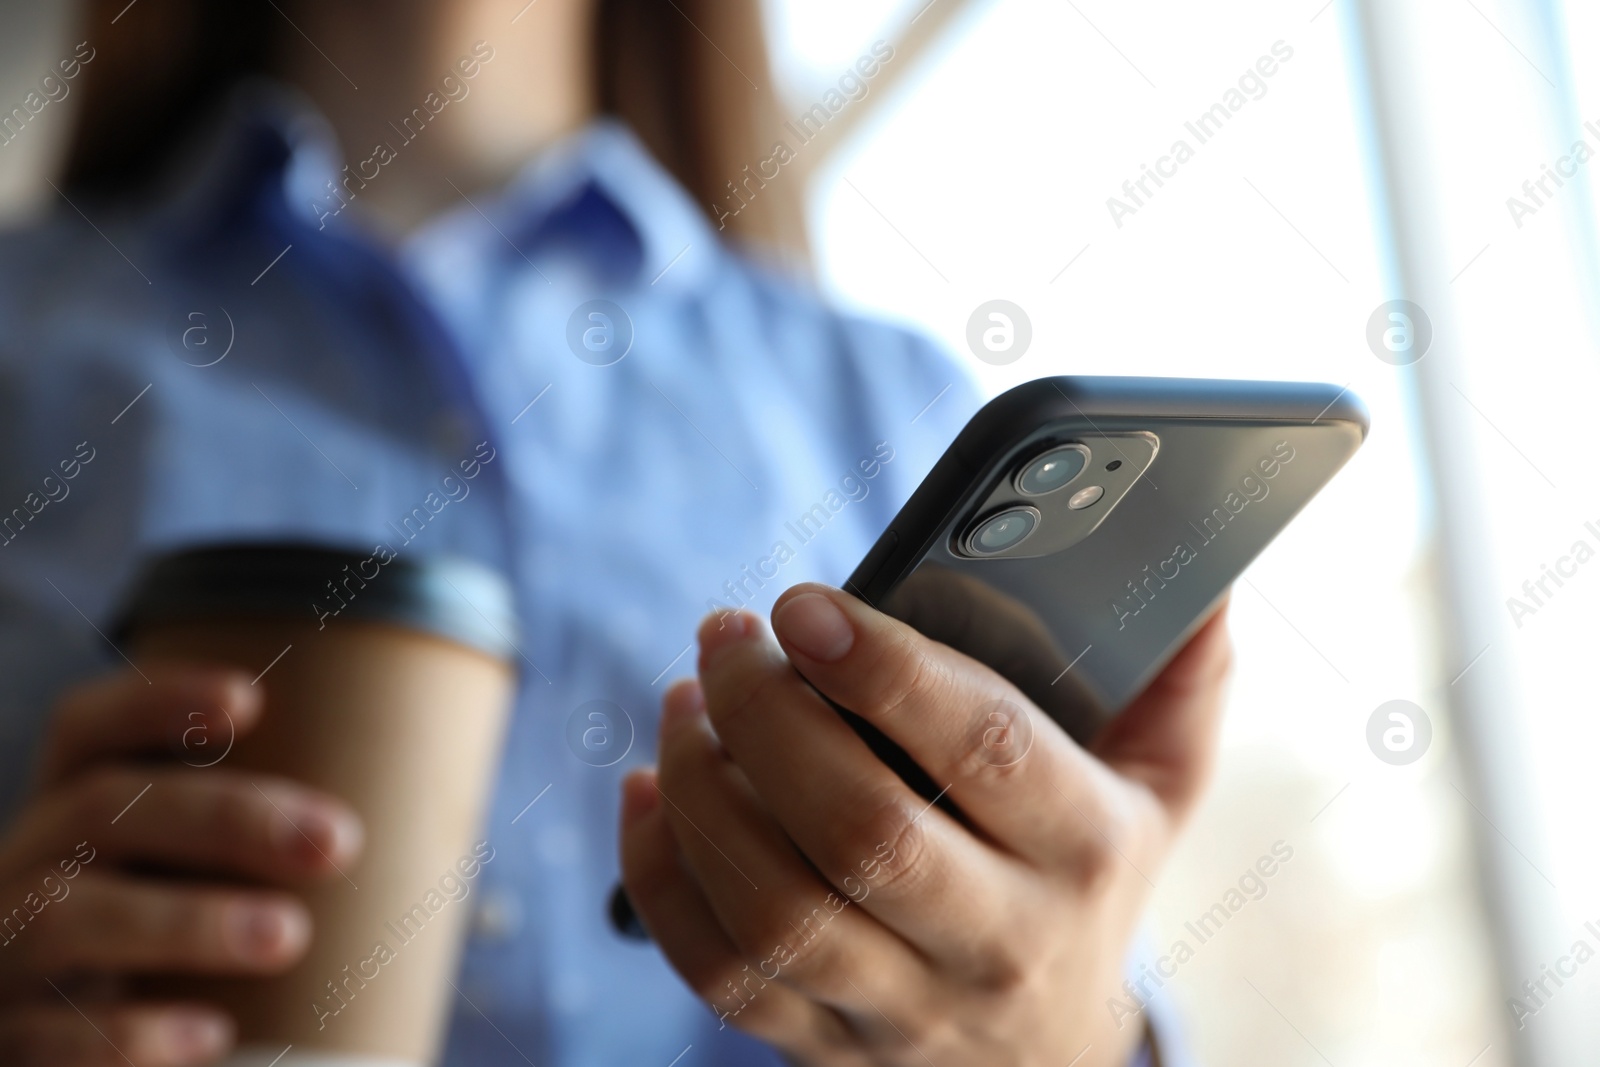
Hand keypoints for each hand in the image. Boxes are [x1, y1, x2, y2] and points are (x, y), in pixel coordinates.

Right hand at [0, 666, 363, 1065]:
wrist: (62, 1050)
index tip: (251, 698)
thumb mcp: (177, 880)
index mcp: (70, 815)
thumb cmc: (157, 950)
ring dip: (189, 921)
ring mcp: (5, 958)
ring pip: (70, 917)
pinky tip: (211, 1034)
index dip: (155, 701)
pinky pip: (47, 1039)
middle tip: (336, 842)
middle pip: (102, 810)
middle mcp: (24, 869)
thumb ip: (248, 844)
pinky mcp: (8, 1044)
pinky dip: (129, 1036)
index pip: (84, 729)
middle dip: (224, 816)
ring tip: (287, 934)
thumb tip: (407, 818)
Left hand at [620, 583, 1230, 1065]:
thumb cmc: (1090, 882)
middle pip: (863, 833)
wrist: (1046, 1056)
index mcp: (1084, 850)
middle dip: (768, 718)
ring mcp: (903, 1007)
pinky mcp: (821, 1046)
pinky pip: (718, 972)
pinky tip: (650, 790)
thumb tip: (1202, 576)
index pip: (987, 752)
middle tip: (724, 637)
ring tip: (683, 701)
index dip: (888, 670)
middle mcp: (997, 939)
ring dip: (703, 789)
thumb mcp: (1158, 786)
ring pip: (775, 909)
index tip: (806, 605)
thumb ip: (1179, 679)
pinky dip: (659, 876)